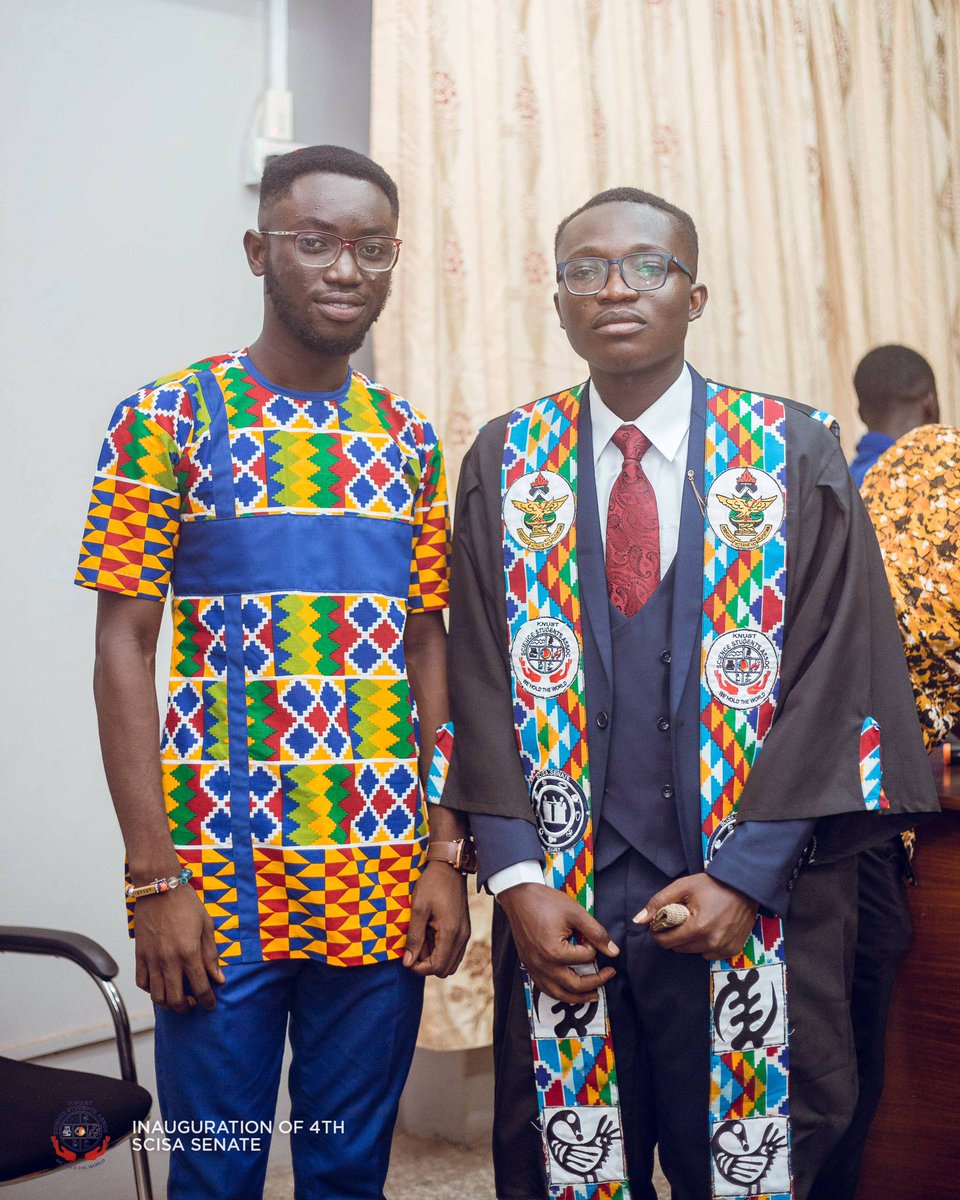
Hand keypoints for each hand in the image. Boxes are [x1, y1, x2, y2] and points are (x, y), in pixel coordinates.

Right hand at [133, 883, 223, 1012]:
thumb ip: (211, 955)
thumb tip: (218, 979)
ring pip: (157, 996)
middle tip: (194, 1003)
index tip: (211, 1005)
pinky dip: (151, 990)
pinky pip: (142, 983)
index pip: (200, 987)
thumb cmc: (186, 904)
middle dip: (187, 1008)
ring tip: (178, 998)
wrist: (159, 888)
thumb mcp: (206, 926)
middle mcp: (169, 960)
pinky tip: (161, 985)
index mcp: (189, 952)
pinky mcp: (139, 955)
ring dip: (169, 1004)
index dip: (208, 1001)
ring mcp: (152, 959)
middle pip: (175, 1000)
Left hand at [403, 861, 470, 976]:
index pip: (437, 967)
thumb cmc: (432, 884)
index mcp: (450, 933)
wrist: (449, 867)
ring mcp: (465, 934)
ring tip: (421, 940)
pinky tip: (429, 935)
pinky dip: (441, 951)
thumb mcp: (418, 908)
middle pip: (445, 969)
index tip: (407, 957)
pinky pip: (454, 951)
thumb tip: (407, 962)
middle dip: (427, 965)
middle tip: (413, 948)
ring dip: (434, 958)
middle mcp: (462, 937)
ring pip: (451, 962)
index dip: (419, 968)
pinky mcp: (464, 929)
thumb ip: (414, 937)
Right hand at [498, 883, 618, 1003]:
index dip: (593, 948)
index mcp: (555, 952)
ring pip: (558, 994)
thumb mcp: (575, 912)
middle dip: (596, 982)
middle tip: (609, 974)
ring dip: (577, 998)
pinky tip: (568, 990)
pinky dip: (559, 993)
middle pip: (574, 985)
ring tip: (593, 995)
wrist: (518, 896)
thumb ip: (596, 933)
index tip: (592, 938)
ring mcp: (533, 967)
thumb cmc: (545, 902)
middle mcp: (543, 965)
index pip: (585, 958)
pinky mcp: (528, 965)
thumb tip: (613, 951)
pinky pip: (544, 988)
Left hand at [634, 873, 757, 959]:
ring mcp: (724, 948)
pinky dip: (704, 945)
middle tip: (679, 919)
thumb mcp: (683, 887)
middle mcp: (712, 943)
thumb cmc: (712, 885)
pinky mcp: (733, 950)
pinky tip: (708, 929)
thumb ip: (659, 902)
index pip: (666, 942)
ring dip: (689, 941)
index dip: (659, 933)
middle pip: (679, 948)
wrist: (745, 887)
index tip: (660, 923)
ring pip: (693, 952)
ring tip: (695, 922)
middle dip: (674, 935)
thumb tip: (639, 920)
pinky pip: (709, 954)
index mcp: (698, 928)